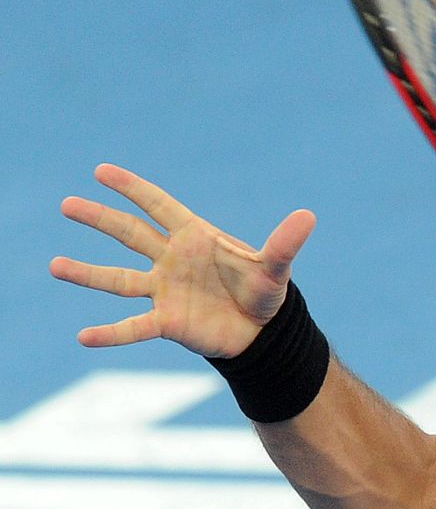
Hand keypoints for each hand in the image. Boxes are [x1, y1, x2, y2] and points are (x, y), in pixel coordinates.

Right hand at [49, 163, 316, 357]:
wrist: (263, 332)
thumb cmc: (265, 292)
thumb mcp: (276, 267)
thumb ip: (285, 243)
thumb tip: (309, 216)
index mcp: (195, 238)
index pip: (159, 206)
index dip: (132, 188)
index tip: (102, 171)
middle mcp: (173, 260)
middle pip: (130, 234)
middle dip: (100, 219)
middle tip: (67, 204)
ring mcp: (165, 290)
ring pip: (119, 278)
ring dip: (88, 274)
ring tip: (54, 265)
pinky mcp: (167, 321)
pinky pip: (133, 327)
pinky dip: (110, 334)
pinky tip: (84, 337)